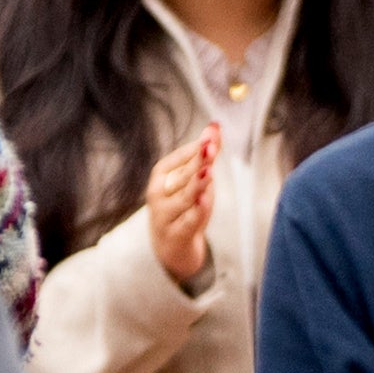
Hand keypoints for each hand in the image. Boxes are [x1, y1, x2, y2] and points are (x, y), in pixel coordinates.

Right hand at [145, 127, 221, 291]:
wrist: (171, 248)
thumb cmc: (182, 206)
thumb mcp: (194, 179)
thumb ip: (205, 154)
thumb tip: (215, 125)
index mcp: (160, 178)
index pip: (173, 160)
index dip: (192, 149)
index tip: (210, 137)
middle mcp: (158, 196)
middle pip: (180, 177)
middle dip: (197, 162)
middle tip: (210, 147)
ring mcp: (165, 217)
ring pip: (183, 199)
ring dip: (196, 185)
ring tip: (208, 172)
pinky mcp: (177, 235)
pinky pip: (188, 222)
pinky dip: (197, 211)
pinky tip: (205, 200)